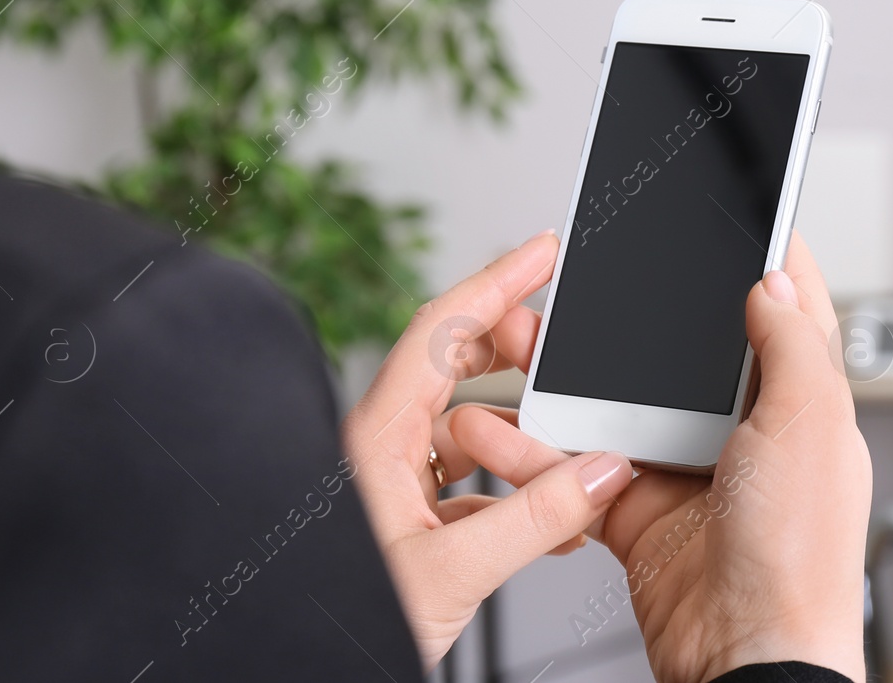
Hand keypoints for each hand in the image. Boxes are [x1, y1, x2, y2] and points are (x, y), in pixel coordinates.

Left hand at [341, 231, 633, 670]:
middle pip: (455, 362)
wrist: (292, 664)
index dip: (497, 281)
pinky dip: (514, 481)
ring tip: (568, 438)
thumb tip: (601, 472)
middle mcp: (381, 449)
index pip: (441, 329)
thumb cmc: (339, 618)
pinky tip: (549, 508)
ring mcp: (393, 484)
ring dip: (522, 425)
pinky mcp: (408, 521)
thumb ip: (535, 519)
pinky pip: (469, 477)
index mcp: (376, 437)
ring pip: (467, 423)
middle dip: (517, 348)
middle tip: (566, 348)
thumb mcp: (452, 571)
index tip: (542, 252)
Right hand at [452, 232, 871, 682]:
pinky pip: (578, 467)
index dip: (766, 262)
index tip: (741, 215)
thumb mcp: (811, 425)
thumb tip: (774, 280)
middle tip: (593, 278)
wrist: (746, 657)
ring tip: (522, 342)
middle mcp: (744, 432)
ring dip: (565, 376)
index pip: (788, 312)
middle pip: (681, 352)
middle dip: (632, 315)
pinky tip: (506, 426)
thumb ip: (792, 344)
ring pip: (618, 402)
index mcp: (798, 404)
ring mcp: (686, 470)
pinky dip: (536, 450)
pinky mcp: (635, 509)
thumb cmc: (801, 556)